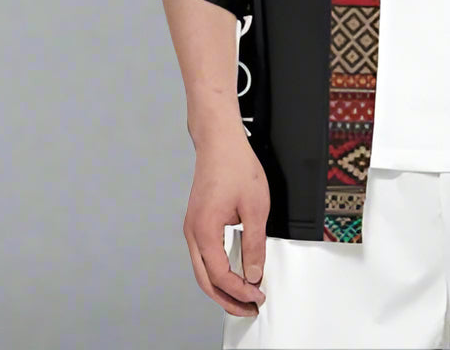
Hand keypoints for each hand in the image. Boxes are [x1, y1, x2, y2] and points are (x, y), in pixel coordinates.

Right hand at [182, 124, 269, 316]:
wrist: (220, 141)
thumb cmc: (235, 165)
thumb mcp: (255, 207)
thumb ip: (254, 243)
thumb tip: (253, 272)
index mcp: (204, 231)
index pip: (220, 275)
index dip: (240, 290)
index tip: (257, 296)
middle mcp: (192, 232)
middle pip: (205, 280)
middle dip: (227, 299)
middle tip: (248, 308)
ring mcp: (192, 227)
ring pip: (202, 270)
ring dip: (221, 287)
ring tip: (242, 296)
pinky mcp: (197, 221)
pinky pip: (203, 255)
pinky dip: (216, 270)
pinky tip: (231, 273)